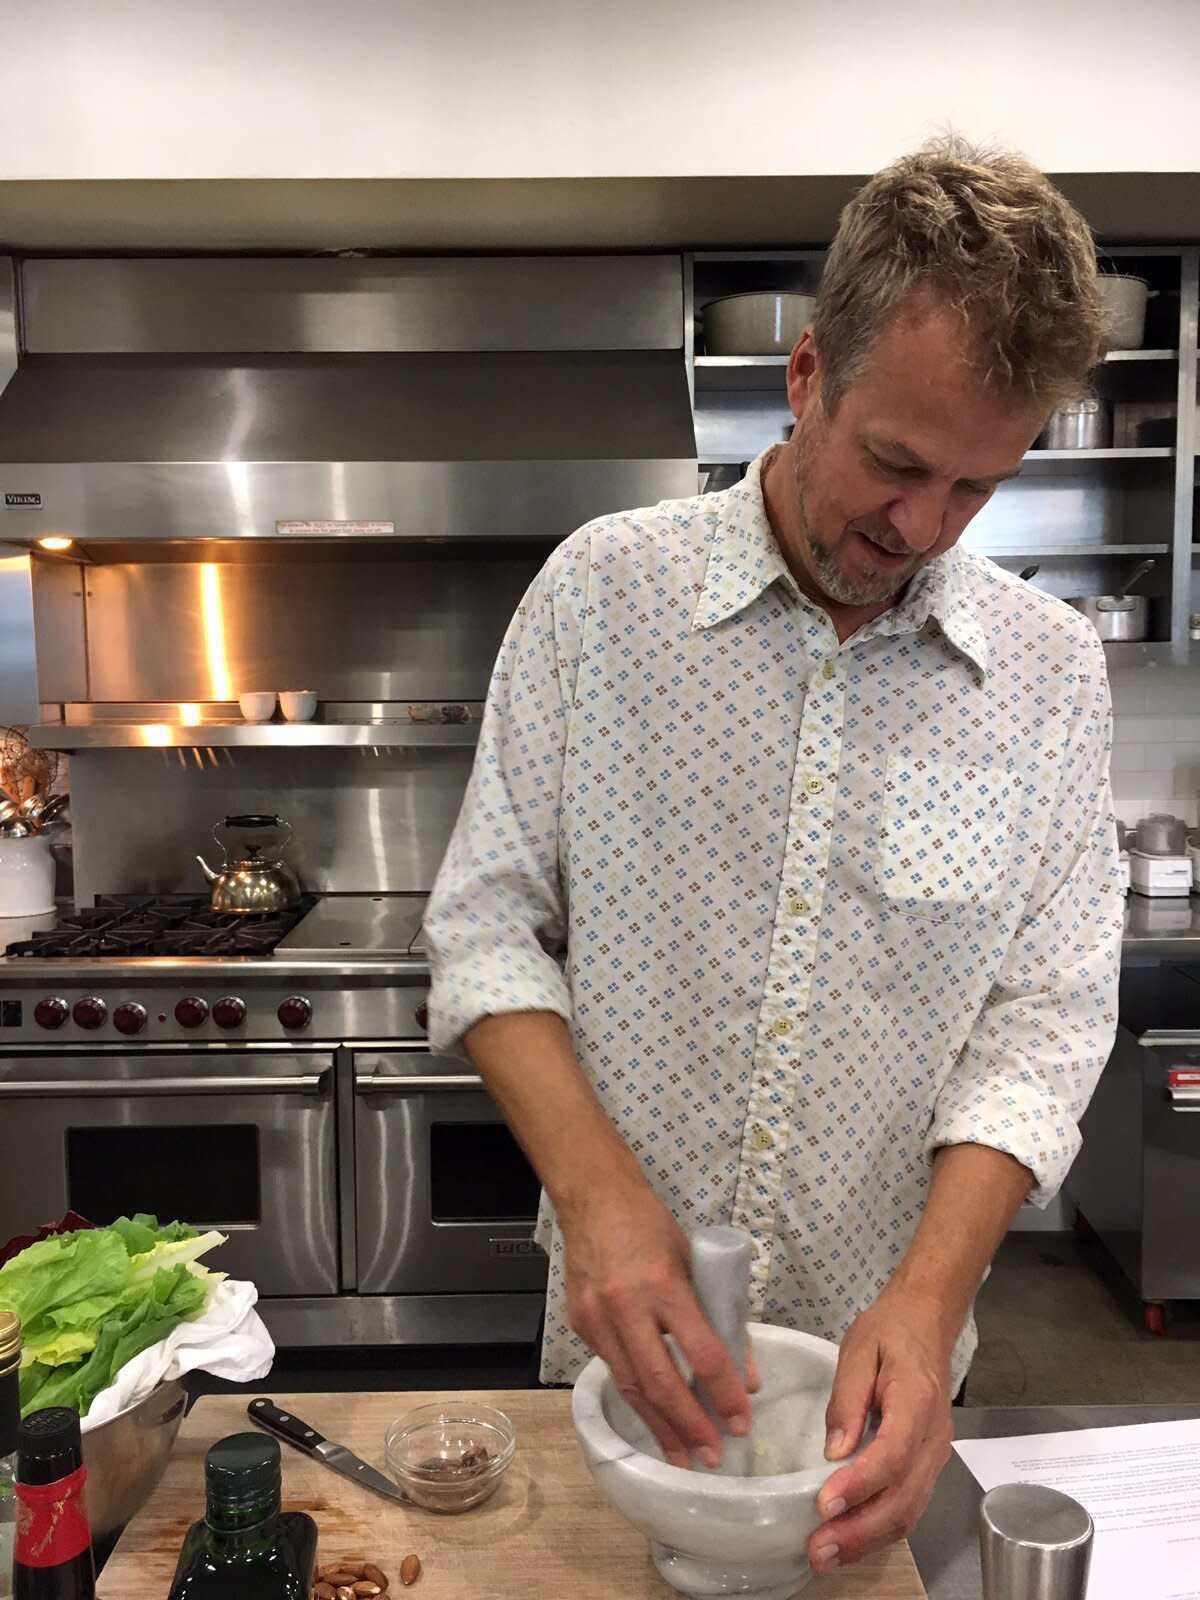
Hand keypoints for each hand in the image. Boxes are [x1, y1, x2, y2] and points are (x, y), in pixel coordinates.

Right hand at [560, 1179, 755, 1468]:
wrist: (593, 1198)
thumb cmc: (650, 1225)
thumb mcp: (696, 1261)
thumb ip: (719, 1316)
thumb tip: (746, 1376)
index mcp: (663, 1283)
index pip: (701, 1352)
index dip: (724, 1393)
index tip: (741, 1421)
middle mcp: (626, 1305)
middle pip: (660, 1382)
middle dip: (690, 1425)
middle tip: (712, 1455)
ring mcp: (597, 1318)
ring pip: (631, 1386)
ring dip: (660, 1426)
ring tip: (682, 1456)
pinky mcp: (580, 1324)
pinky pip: (613, 1369)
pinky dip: (637, 1396)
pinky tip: (654, 1416)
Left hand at [807, 1289, 954, 1574]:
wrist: (927, 1322)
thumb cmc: (890, 1330)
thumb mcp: (859, 1349)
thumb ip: (847, 1399)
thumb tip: (833, 1451)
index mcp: (917, 1401)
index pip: (893, 1454)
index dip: (859, 1484)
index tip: (823, 1504)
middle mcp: (934, 1438)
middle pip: (904, 1498)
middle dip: (860, 1531)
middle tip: (817, 1550)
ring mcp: (935, 1455)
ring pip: (909, 1511)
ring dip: (868, 1540)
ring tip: (826, 1556)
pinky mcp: (927, 1464)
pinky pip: (909, 1505)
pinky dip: (879, 1530)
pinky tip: (849, 1539)